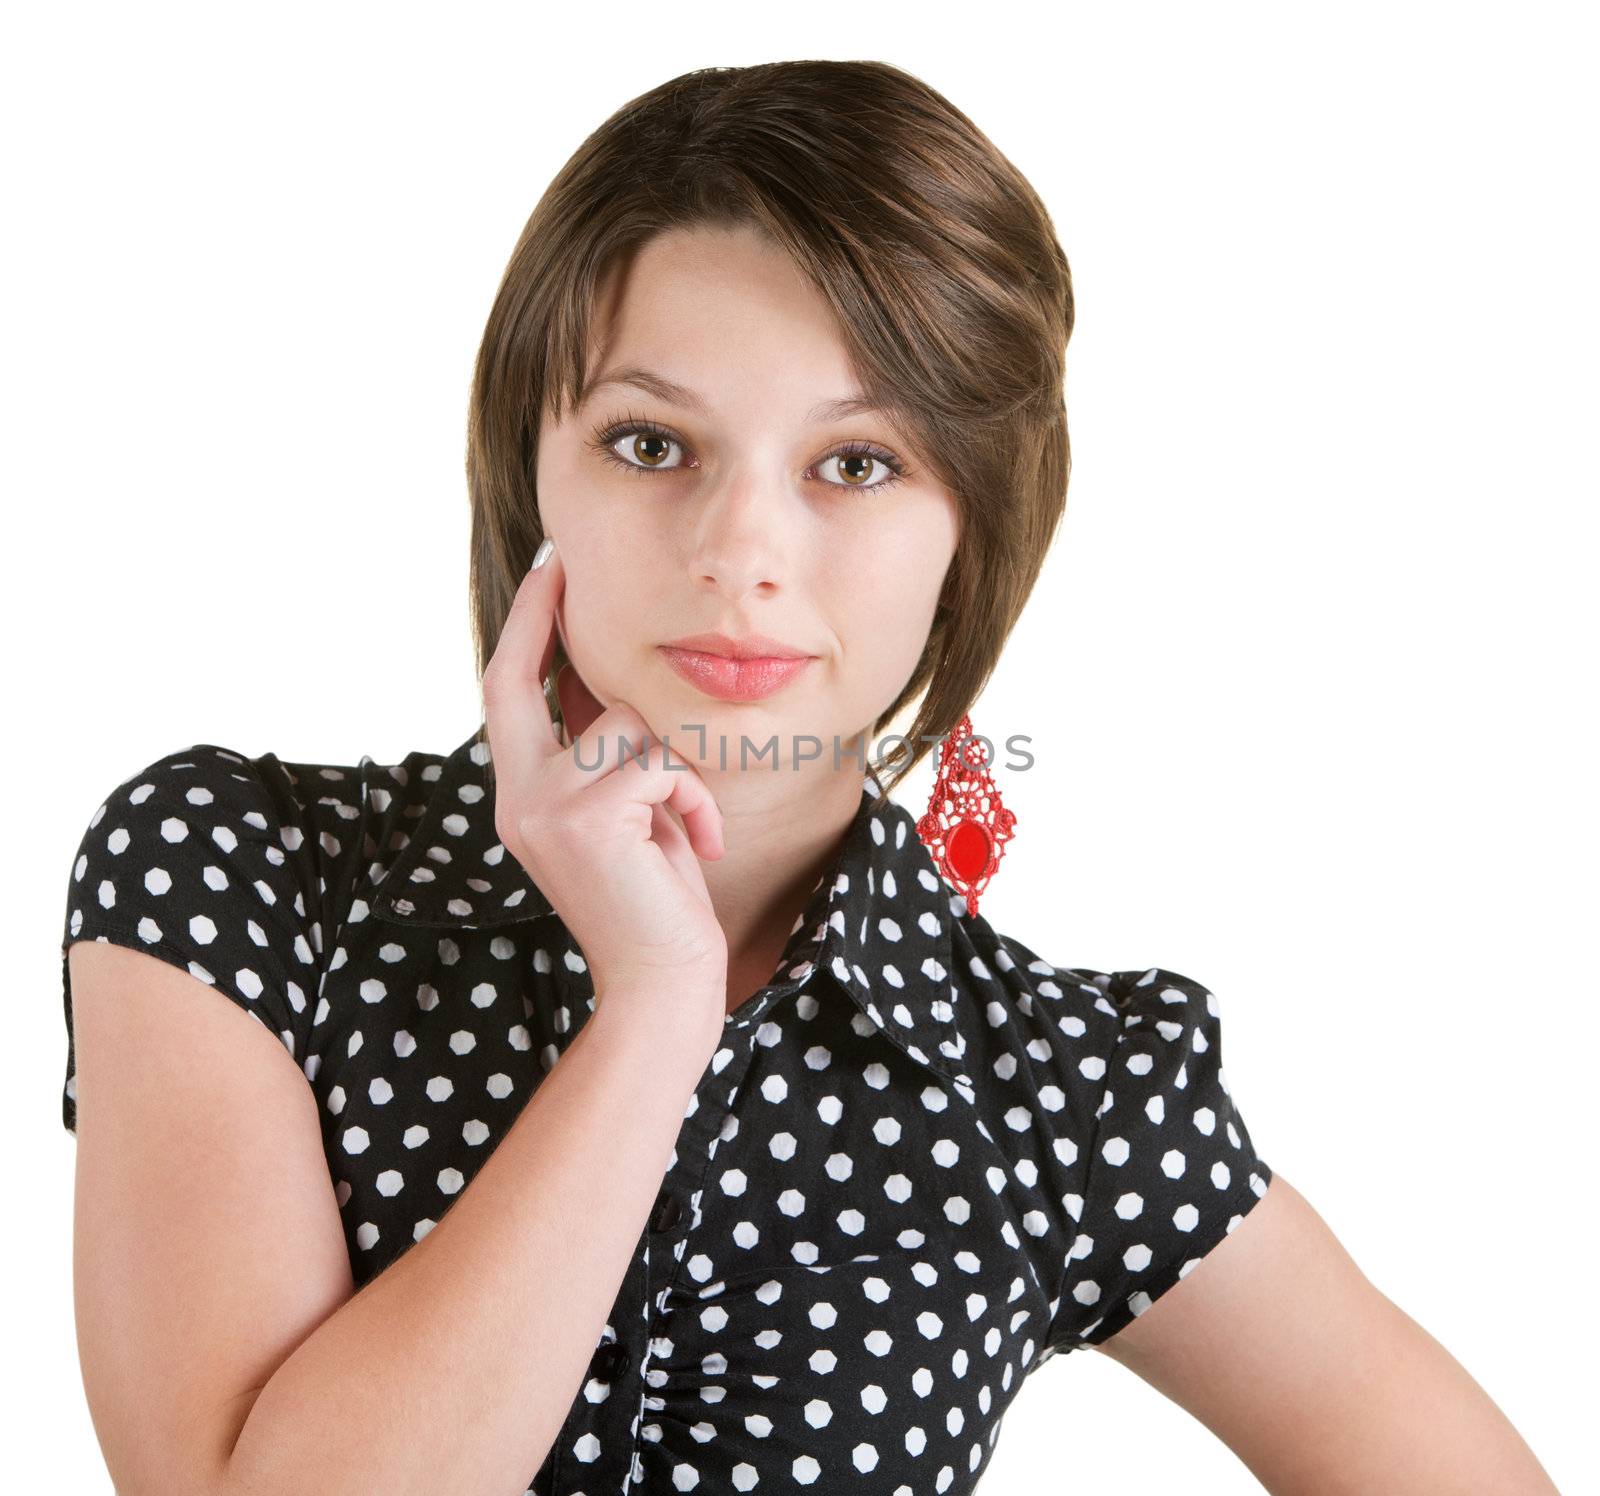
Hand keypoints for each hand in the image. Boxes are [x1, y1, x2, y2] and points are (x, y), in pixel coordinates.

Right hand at [481, 538, 728, 1051]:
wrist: (664, 983)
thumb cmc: (656, 901)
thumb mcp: (626, 813)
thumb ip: (605, 753)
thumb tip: (610, 675)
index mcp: (521, 794)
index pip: (507, 694)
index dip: (523, 629)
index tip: (546, 572)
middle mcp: (516, 797)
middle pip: (516, 678)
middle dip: (541, 613)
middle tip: (562, 561)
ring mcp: (542, 807)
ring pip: (623, 720)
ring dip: (674, 766)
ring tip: (687, 822)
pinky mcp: (585, 818)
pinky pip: (659, 763)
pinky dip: (693, 798)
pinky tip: (700, 844)